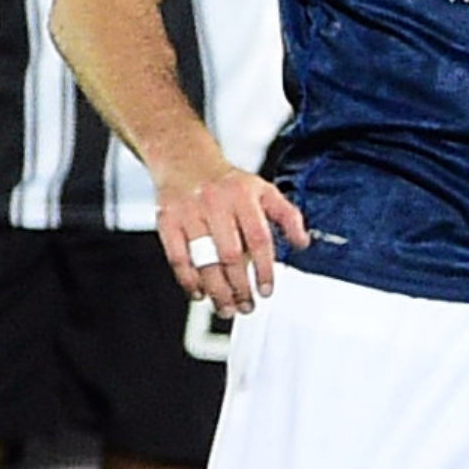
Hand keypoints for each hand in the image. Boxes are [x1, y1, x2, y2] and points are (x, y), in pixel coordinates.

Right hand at [153, 159, 309, 314]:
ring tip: (226, 307)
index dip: (263, 268)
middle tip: (247, 305)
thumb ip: (287, 216)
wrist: (185, 161)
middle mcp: (215, 202)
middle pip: (229, 254)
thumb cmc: (228, 183)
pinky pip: (177, 257)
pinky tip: (199, 293)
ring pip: (203, 260)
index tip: (266, 289)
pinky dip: (188, 280)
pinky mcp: (166, 221)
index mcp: (243, 195)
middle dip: (240, 286)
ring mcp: (188, 212)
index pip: (258, 238)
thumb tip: (302, 243)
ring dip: (216, 290)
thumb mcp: (264, 190)